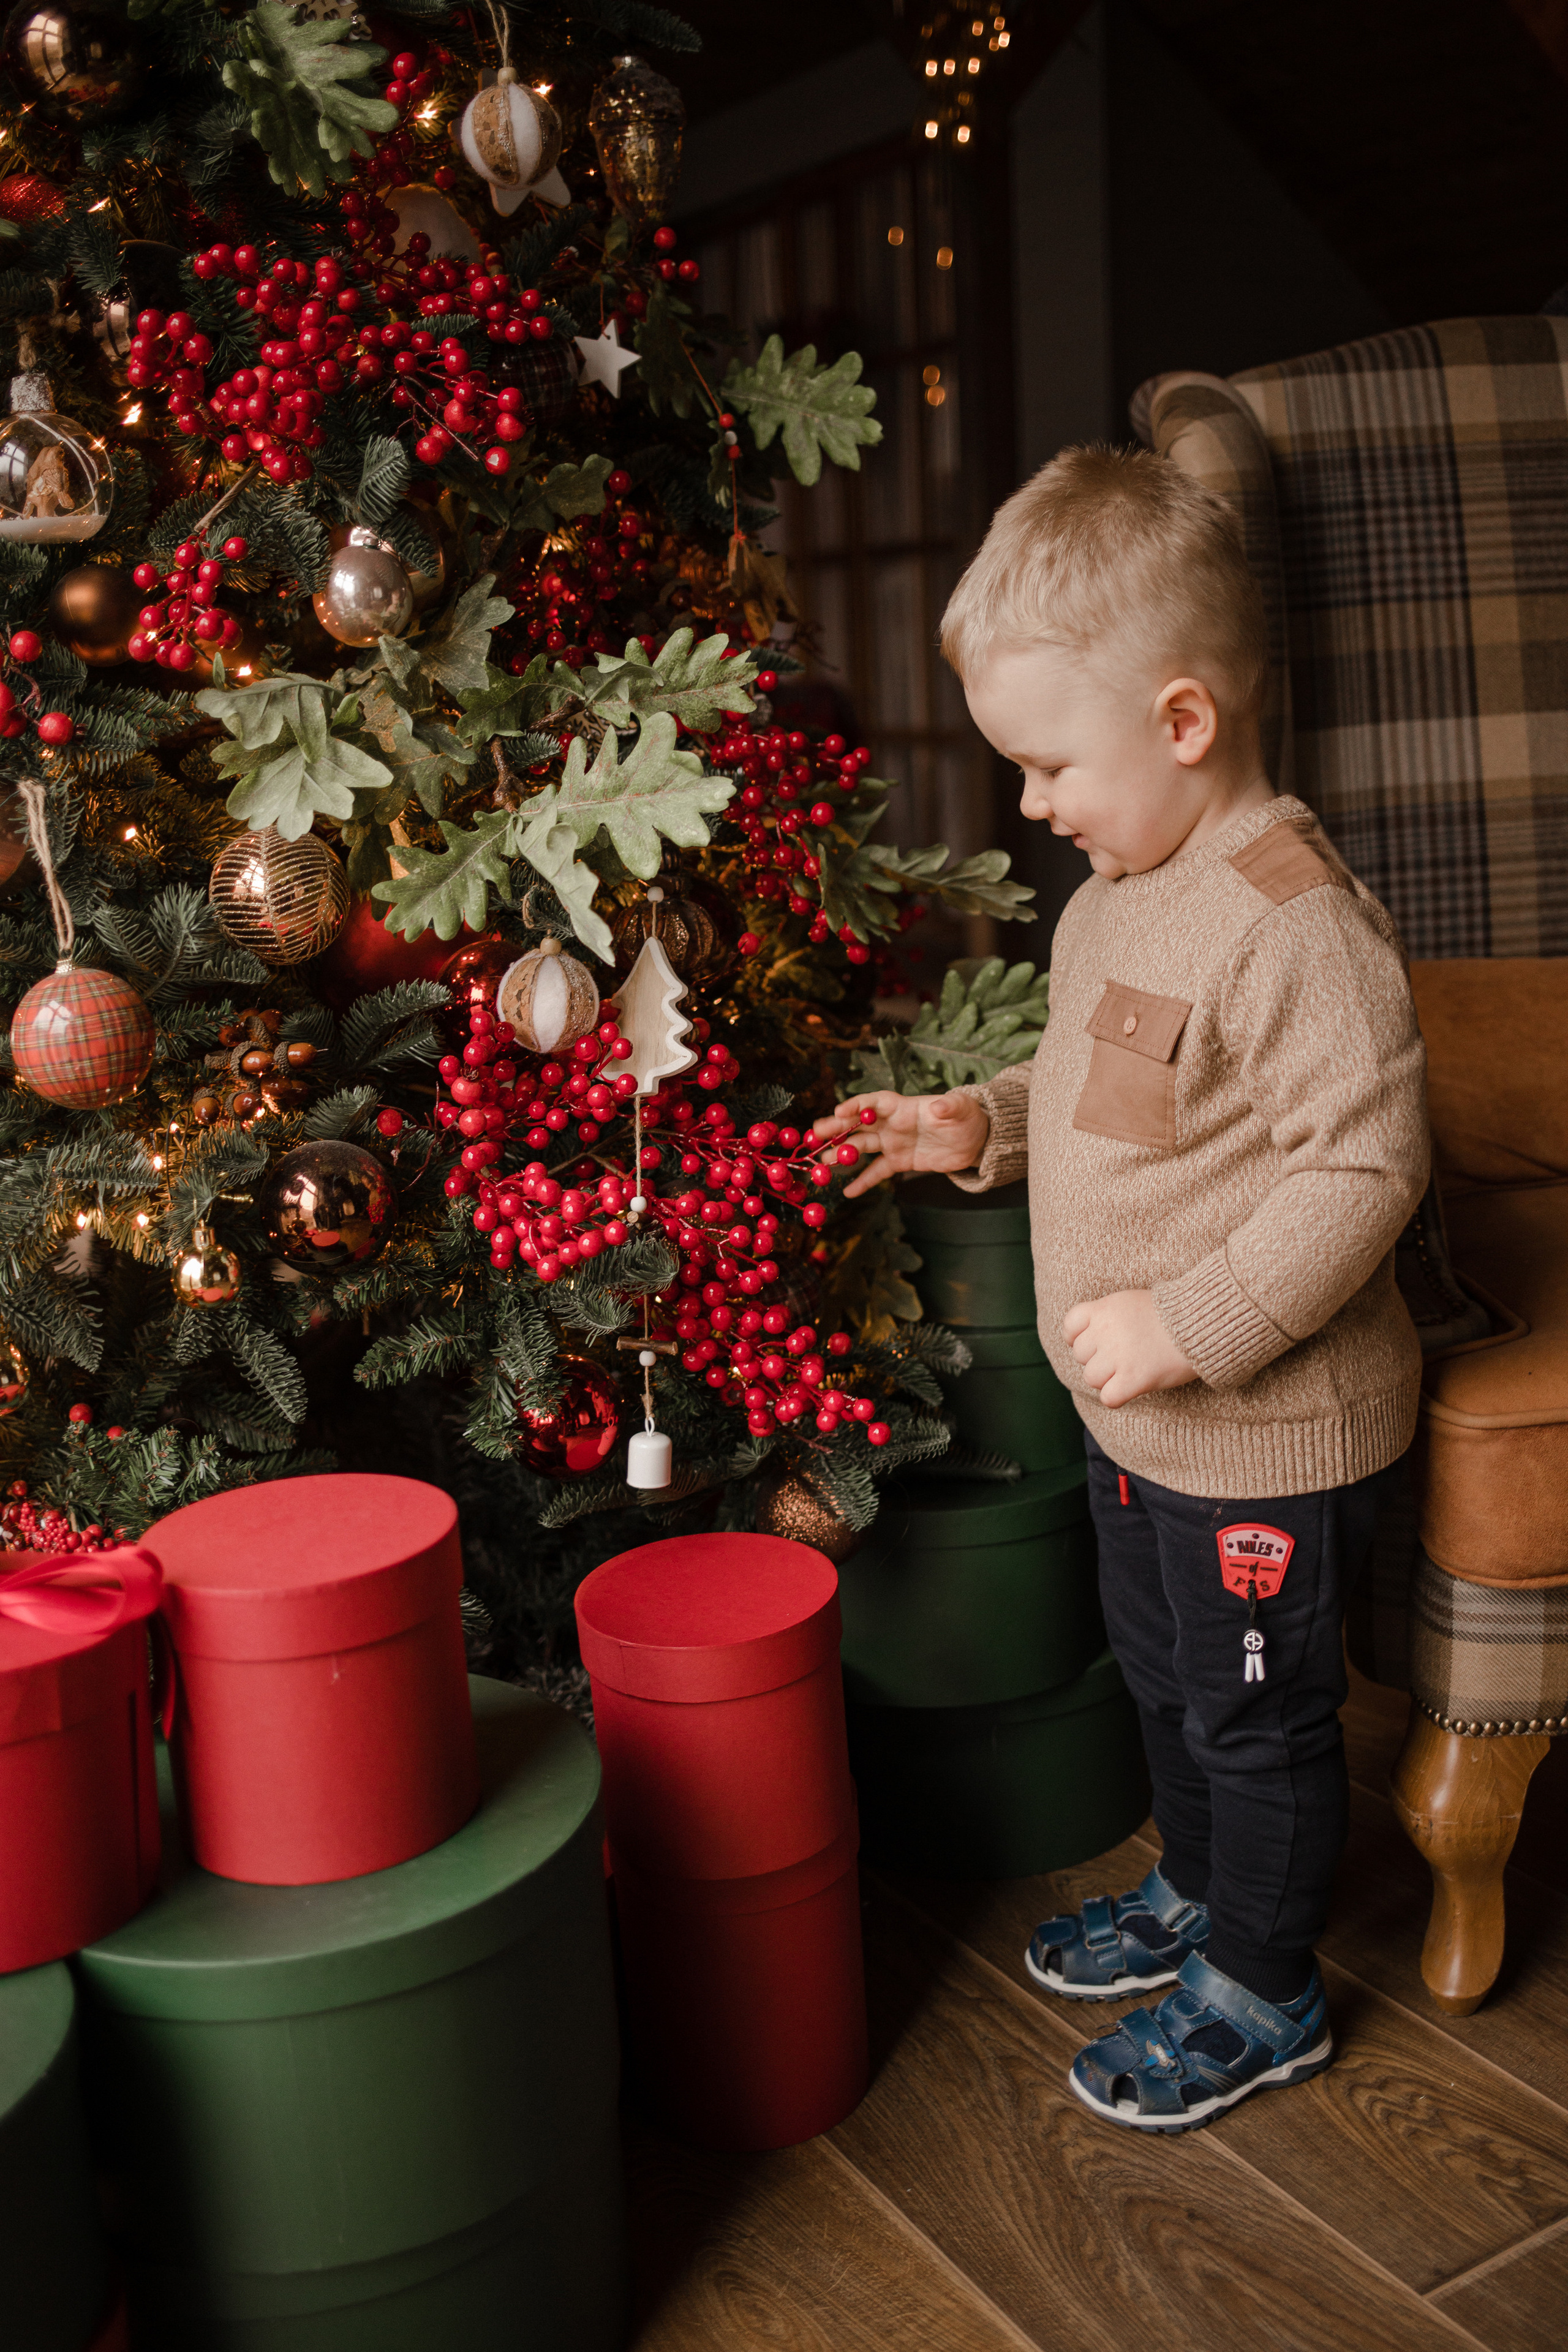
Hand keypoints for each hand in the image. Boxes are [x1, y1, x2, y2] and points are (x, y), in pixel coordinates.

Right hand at [811, 1089, 989, 1200]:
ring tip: (821, 1160)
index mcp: (904, 1107)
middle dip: (837, 1127)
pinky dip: (863, 1181)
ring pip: (862, 1147)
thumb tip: (940, 1106)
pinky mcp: (900, 1162)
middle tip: (814, 1132)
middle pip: (859, 1124)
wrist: (974, 1140)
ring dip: (841, 1153)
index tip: (839, 1111)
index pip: (875, 1102)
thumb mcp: (961, 1110)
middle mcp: (893, 1124)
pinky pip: (877, 1172)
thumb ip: (949, 1108)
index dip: (857, 1105)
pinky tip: (847, 1191)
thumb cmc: (967, 1117)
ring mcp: (894, 1143)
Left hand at [1062, 1290, 1197, 1408]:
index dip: (1077, 1338)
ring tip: (1128, 1372)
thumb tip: (1091, 1333)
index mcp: (1104, 1308)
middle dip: (1097, 1359)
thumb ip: (1109, 1315)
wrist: (1202, 1322)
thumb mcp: (1132, 1301)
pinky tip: (1130, 1389)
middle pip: (1081, 1355)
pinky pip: (1108, 1398)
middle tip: (1121, 1358)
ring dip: (1106, 1379)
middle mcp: (1106, 1331)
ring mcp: (1118, 1356)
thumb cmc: (1173, 1312)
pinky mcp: (1134, 1378)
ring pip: (1091, 1378)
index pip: (1070, 1326)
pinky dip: (1116, 1397)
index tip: (1093, 1343)